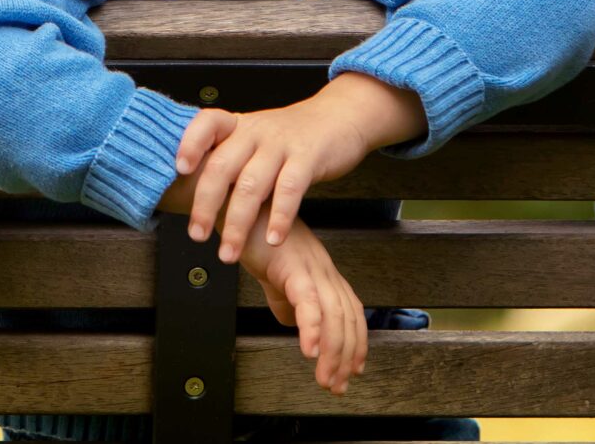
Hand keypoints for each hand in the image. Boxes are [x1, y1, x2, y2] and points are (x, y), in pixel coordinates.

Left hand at [175, 73, 424, 262]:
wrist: (338, 116)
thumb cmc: (290, 136)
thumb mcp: (254, 136)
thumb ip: (227, 157)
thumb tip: (191, 191)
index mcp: (239, 125)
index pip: (207, 123)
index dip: (190, 143)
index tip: (179, 170)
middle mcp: (255, 131)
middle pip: (222, 165)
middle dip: (205, 204)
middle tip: (196, 235)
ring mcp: (281, 143)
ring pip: (252, 184)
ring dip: (237, 223)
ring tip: (229, 253)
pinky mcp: (308, 157)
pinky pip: (290, 189)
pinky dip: (279, 217)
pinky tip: (273, 239)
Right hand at [242, 219, 367, 394]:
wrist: (237, 208)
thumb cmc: (256, 237)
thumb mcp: (276, 278)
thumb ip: (289, 301)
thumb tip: (295, 327)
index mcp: (323, 273)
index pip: (350, 312)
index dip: (357, 343)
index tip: (353, 371)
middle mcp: (324, 270)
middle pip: (347, 318)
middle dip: (346, 356)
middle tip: (337, 385)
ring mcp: (311, 267)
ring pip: (333, 315)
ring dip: (332, 351)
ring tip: (325, 378)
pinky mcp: (292, 266)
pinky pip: (308, 300)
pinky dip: (312, 328)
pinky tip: (310, 351)